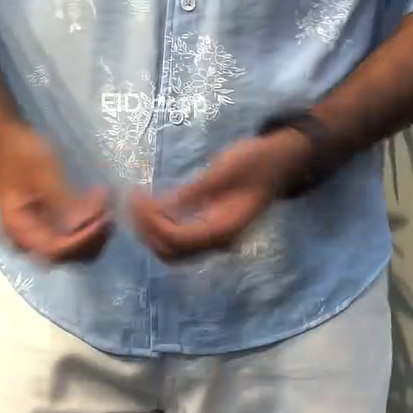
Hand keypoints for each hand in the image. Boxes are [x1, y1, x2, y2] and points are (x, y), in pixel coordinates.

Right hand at [0, 122, 111, 262]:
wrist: (6, 141)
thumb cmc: (21, 155)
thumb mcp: (42, 174)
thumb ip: (61, 202)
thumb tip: (82, 224)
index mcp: (17, 229)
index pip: (53, 250)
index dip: (81, 240)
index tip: (103, 220)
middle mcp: (26, 240)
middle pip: (65, 255)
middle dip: (91, 236)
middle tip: (109, 210)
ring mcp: (38, 234)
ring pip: (73, 248)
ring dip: (94, 231)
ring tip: (107, 204)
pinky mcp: (49, 226)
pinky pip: (73, 235)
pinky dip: (90, 225)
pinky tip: (101, 205)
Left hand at [129, 132, 311, 261]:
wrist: (280, 161)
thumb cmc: (256, 161)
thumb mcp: (224, 171)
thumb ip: (194, 191)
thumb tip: (164, 206)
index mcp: (224, 228)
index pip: (178, 239)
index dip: (152, 222)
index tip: (137, 197)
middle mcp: (218, 241)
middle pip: (171, 252)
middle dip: (146, 230)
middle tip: (133, 200)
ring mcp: (213, 238)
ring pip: (172, 250)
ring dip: (151, 231)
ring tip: (138, 202)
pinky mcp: (209, 228)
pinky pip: (179, 238)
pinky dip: (160, 227)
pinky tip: (151, 205)